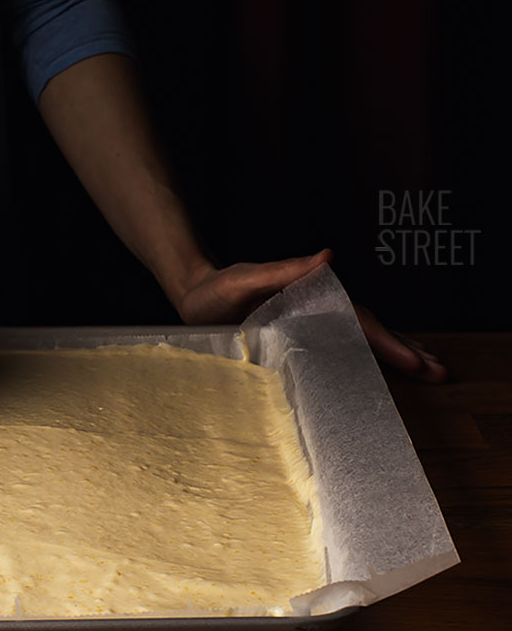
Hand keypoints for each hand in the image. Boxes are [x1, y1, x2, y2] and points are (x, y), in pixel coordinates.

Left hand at [174, 248, 447, 382]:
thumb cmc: (215, 289)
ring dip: (392, 353)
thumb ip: (282, 270)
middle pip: (367, 328)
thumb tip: (327, 256)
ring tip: (428, 370)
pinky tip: (382, 374)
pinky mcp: (297, 338)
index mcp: (309, 294)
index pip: (356, 319)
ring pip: (358, 339)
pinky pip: (338, 349)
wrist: (192, 297)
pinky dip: (364, 359)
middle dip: (403, 348)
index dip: (385, 340)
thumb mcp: (244, 278)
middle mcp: (314, 309)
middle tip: (440, 371)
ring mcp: (307, 324)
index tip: (413, 360)